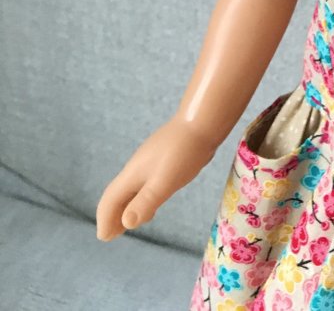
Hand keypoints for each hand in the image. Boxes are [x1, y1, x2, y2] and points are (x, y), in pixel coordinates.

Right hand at [96, 116, 218, 240]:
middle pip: (118, 194)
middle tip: (111, 236)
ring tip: (128, 224)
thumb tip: (125, 224)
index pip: (110, 199)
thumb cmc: (184, 153)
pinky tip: (153, 204)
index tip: (103, 238)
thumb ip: (145, 202)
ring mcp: (150, 162)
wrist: (202, 122)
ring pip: (132, 188)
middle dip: (113, 215)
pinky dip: (141, 198)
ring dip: (127, 207)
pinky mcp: (164, 160)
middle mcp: (137, 167)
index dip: (105, 219)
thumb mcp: (165, 181)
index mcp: (133, 173)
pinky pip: (145, 183)